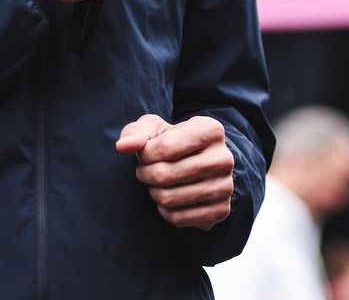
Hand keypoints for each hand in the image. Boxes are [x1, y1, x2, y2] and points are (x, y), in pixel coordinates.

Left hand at [116, 114, 234, 230]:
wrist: (202, 163)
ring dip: (154, 192)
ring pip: (169, 198)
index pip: (164, 148)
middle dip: (146, 174)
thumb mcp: (155, 129)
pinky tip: (170, 198)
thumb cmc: (173, 143)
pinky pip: (177, 218)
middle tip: (146, 172)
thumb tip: (123, 146)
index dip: (145, 154)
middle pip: (164, 175)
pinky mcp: (221, 211)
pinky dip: (165, 211)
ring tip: (158, 184)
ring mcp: (225, 187)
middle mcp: (224, 158)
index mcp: (211, 130)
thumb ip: (136, 133)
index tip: (146, 154)